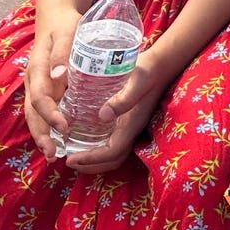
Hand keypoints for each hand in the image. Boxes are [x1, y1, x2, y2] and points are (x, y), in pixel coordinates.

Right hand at [23, 4, 84, 158]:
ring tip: (52, 154)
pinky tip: (57, 139)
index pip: (41, 98)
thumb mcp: (69, 31)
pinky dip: (46, 125)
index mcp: (38, 68)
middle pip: (33, 112)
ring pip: (34, 114)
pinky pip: (41, 109)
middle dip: (42, 134)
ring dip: (41, 134)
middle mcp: (33, 80)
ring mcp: (36, 84)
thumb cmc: (66, 24)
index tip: (65, 128)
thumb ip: (63, 52)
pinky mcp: (42, 86)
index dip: (51, 115)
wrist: (55, 16)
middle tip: (54, 154)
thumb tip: (58, 77)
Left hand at [64, 48, 181, 174]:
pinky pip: (112, 142)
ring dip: (93, 160)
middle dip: (91, 165)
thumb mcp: (136, 81)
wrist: (161, 64)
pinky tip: (83, 138)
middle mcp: (131, 129)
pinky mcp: (126, 120)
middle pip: (113, 160)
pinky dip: (97, 148)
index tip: (70, 158)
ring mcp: (130, 126)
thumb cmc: (148, 71)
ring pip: (113, 153)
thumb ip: (123, 98)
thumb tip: (103, 115)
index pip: (112, 152)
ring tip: (74, 155)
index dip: (91, 159)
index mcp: (132, 124)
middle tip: (69, 161)